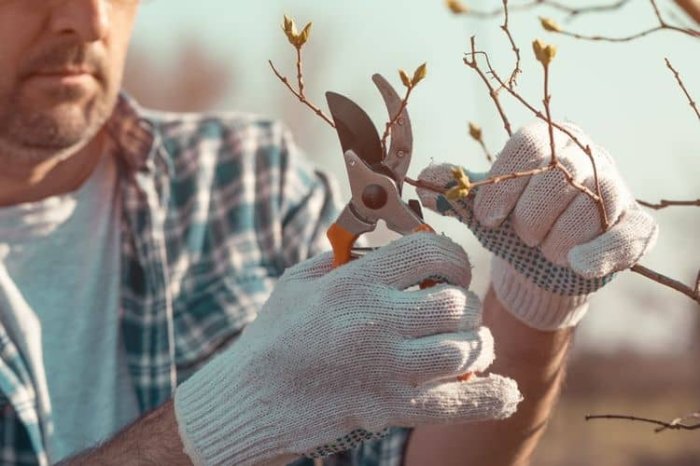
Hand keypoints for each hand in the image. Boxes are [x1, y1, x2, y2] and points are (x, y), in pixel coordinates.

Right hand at [173, 233, 520, 465]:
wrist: (253, 397)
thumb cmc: (275, 333)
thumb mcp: (299, 280)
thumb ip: (345, 257)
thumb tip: (388, 243)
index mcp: (356, 284)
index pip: (431, 253)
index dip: (452, 255)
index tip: (450, 266)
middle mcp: (377, 323)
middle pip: (455, 304)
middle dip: (464, 303)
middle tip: (455, 308)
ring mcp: (388, 369)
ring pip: (463, 349)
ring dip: (474, 342)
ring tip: (466, 341)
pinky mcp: (391, 408)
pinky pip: (456, 405)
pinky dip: (489, 397)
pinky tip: (505, 390)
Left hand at [417, 120, 657, 329]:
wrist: (544, 262)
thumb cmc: (513, 224)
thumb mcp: (483, 207)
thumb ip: (456, 193)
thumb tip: (424, 181)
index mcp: (547, 141)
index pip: (528, 146)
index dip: (502, 185)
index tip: (485, 217)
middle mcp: (586, 156)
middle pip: (558, 176)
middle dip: (529, 217)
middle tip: (521, 236)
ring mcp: (615, 189)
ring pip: (589, 207)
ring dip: (556, 240)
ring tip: (544, 249)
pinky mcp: (635, 226)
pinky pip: (623, 236)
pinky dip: (597, 254)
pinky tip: (575, 264)